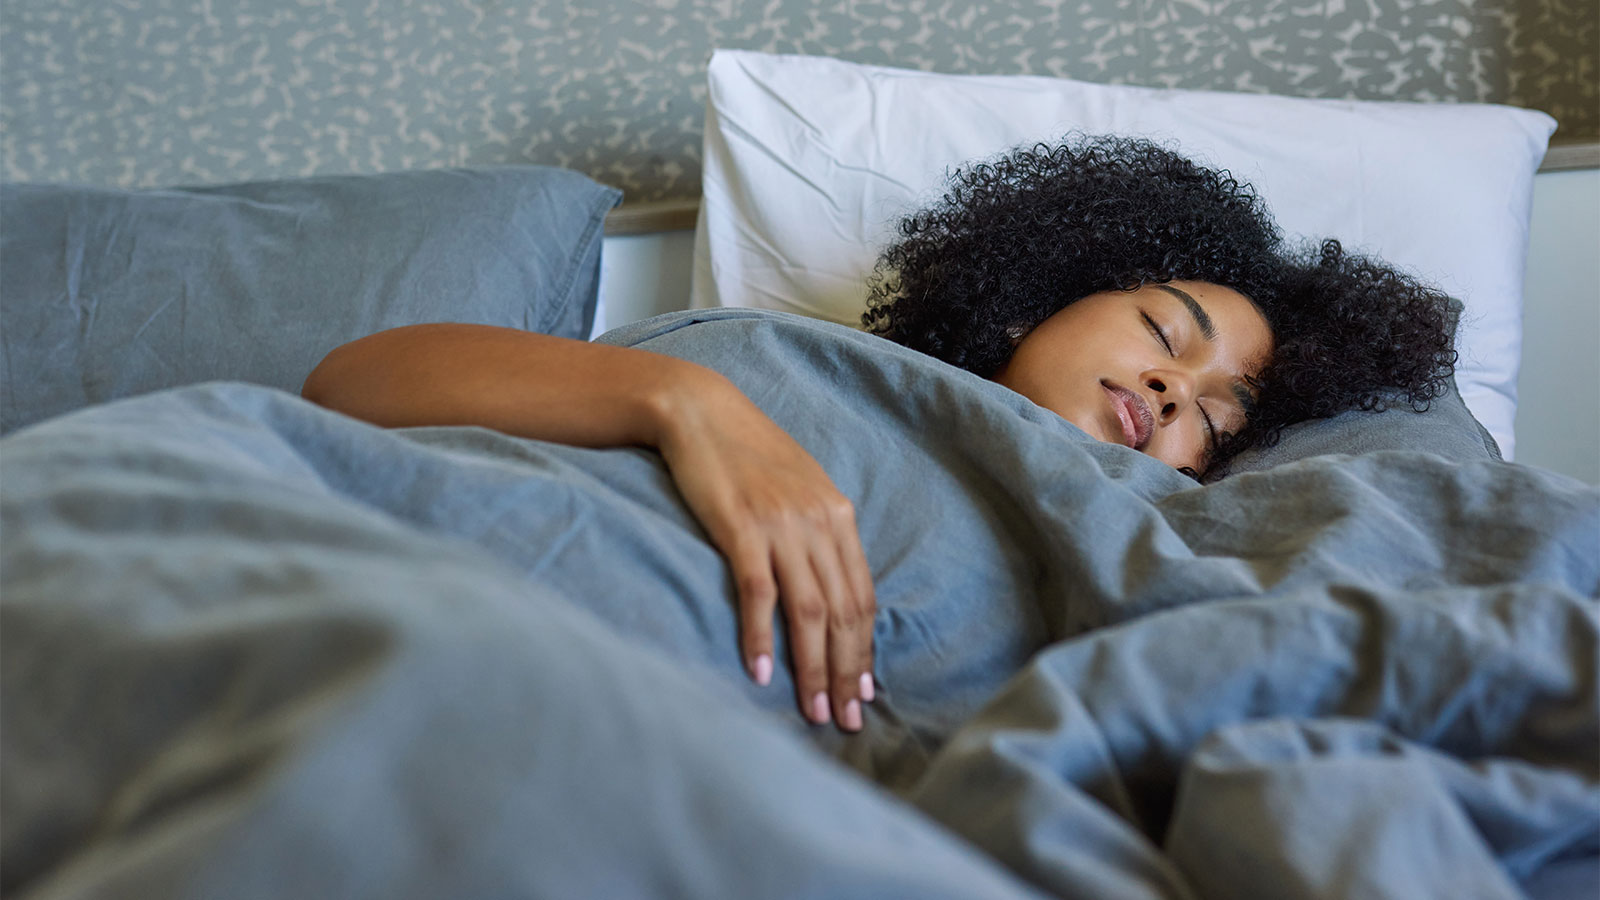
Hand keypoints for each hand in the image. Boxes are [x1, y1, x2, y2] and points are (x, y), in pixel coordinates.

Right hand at [655, 374, 876, 731]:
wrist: (699, 410)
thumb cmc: (745, 453)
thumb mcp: (798, 488)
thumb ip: (819, 532)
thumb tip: (829, 587)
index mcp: (839, 515)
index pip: (861, 597)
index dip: (864, 650)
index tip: (862, 692)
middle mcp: (820, 521)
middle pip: (843, 612)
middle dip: (845, 672)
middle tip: (844, 720)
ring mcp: (782, 524)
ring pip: (810, 610)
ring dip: (813, 667)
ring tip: (812, 710)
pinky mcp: (742, 526)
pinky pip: (759, 592)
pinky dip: (762, 636)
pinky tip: (761, 670)